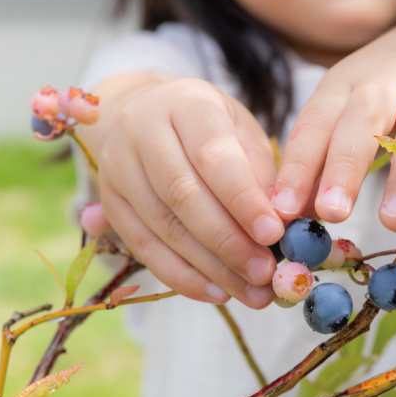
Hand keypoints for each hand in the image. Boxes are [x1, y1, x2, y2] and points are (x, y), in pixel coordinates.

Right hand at [92, 77, 282, 307]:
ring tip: (252, 292)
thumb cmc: (212, 129)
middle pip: (182, 195)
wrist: (148, 117)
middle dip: (228, 241)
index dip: (243, 199)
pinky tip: (217, 293)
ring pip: (163, 226)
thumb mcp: (243, 133)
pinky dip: (183, 277)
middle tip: (265, 273)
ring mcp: (117, 167)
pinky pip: (144, 248)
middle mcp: (142, 129)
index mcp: (186, 103)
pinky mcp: (109, 202)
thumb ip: (263, 176)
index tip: (274, 235)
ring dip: (210, 267)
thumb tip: (286, 229)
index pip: (213, 155)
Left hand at [270, 12, 395, 231]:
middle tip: (333, 212)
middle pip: (362, 121)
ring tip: (393, 219)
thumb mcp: (344, 114)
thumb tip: (299, 216)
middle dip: (345, 168)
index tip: (282, 209)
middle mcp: (385, 78)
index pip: (315, 125)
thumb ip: (322, 163)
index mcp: (342, 85)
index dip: (298, 167)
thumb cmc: (383, 91)